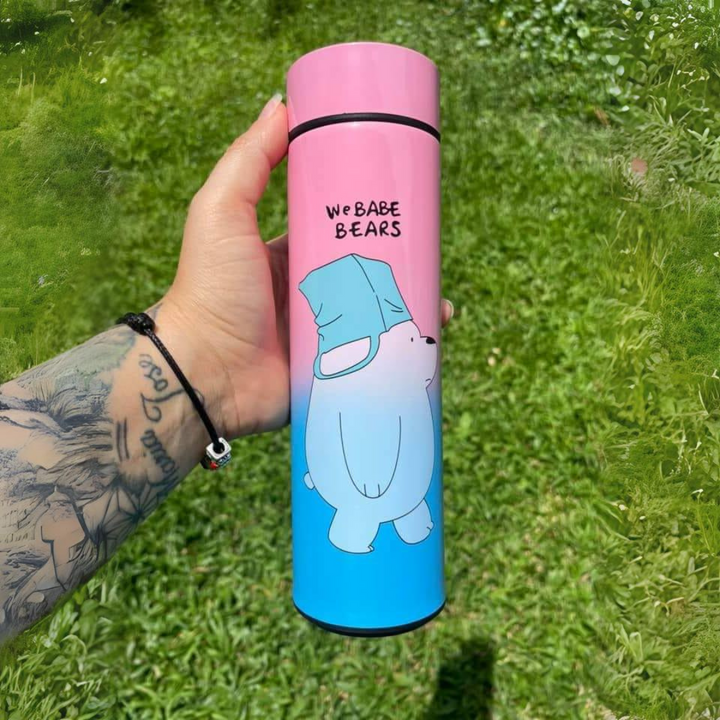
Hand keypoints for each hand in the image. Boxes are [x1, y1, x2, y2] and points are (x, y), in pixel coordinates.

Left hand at [160, 95, 452, 439]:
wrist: (206, 371)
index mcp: (290, 255)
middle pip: (366, 269)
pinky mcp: (334, 366)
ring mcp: (325, 330)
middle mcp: (311, 291)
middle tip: (431, 254)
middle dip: (400, 262)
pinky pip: (376, 355)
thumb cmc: (211, 288)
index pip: (339, 226)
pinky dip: (404, 347)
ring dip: (410, 305)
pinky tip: (429, 338)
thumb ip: (248, 160)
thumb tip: (281, 103)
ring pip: (377, 313)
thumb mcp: (222, 211)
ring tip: (439, 302)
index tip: (404, 199)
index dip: (370, 213)